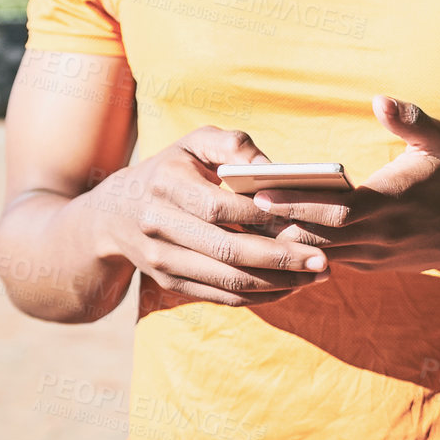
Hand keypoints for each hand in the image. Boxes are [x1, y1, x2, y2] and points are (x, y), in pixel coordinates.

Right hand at [82, 125, 331, 307]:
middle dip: (280, 257)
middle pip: (227, 250)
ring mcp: (162, 261)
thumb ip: (233, 145)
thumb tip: (273, 168)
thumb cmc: (173, 169)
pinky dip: (259, 296)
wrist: (115, 214)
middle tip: (323, 260)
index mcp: (165, 184)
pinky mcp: (171, 284)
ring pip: (226, 280)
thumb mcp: (195, 142)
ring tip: (317, 276)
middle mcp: (158, 226)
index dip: (262, 216)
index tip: (303, 220)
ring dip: (277, 283)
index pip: (219, 206)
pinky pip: (221, 296)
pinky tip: (292, 286)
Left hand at [256, 95, 439, 274]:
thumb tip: (379, 100)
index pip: (335, 210)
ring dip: (285, 240)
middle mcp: (379, 235)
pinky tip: (275, 237)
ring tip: (246, 222)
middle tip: (237, 209)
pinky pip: (329, 260)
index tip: (262, 193)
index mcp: (391, 203)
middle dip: (277, 225)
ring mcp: (374, 255)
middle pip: (316, 236)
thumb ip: (410, 120)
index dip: (297, 204)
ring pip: (318, 253)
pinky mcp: (372, 265)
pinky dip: (303, 250)